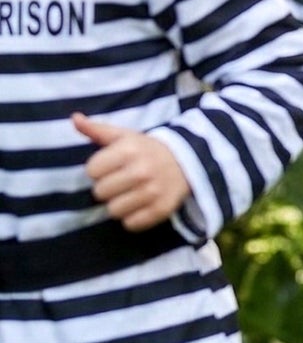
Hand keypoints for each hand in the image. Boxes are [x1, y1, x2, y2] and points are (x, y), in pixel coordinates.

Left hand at [73, 113, 192, 229]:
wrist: (186, 161)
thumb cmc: (146, 149)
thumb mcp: (124, 136)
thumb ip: (97, 129)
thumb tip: (75, 118)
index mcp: (128, 150)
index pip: (92, 171)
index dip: (97, 170)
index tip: (109, 168)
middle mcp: (141, 171)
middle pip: (100, 193)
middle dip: (107, 189)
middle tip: (120, 183)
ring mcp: (153, 192)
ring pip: (114, 210)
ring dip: (118, 205)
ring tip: (129, 195)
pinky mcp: (162, 209)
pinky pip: (132, 224)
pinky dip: (133, 218)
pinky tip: (139, 206)